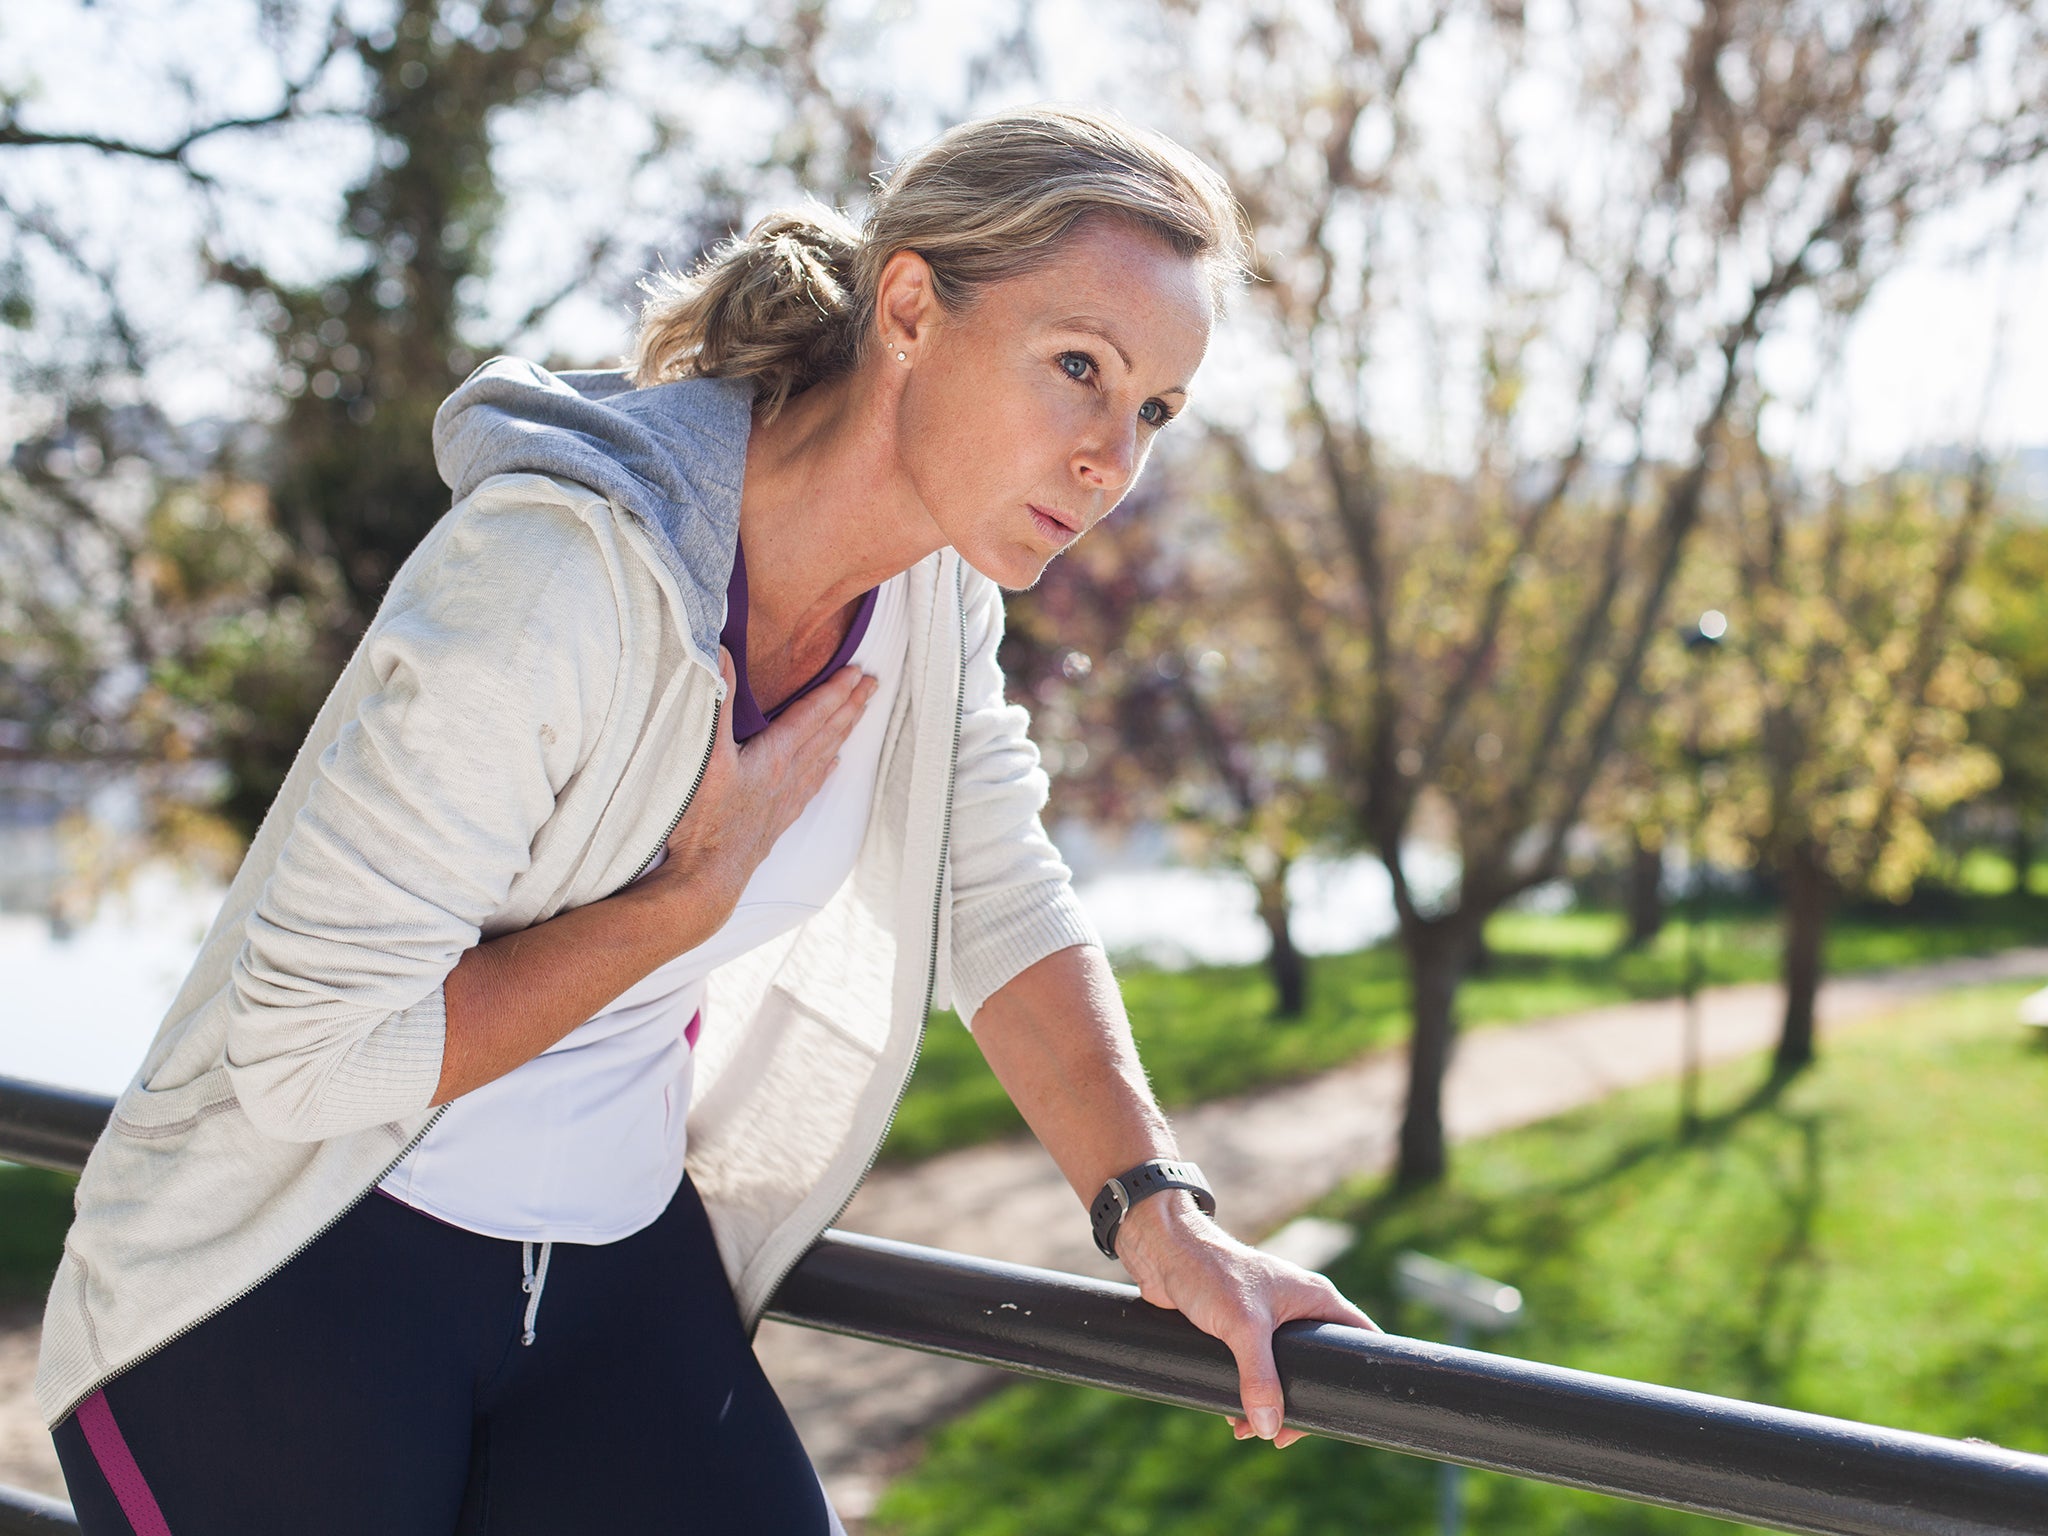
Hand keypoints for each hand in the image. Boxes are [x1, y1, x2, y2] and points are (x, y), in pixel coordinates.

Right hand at [649, 647, 876, 941]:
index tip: (858, 672)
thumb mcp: (704, 754)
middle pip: (828, 733)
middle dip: (850, 706)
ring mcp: (785, 802)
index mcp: (776, 757)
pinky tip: (831, 767)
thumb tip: (723, 653)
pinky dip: (825, 769)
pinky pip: (811, 786)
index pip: (814, 714)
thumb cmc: (702, 822)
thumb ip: (717, 701)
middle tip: (873, 685)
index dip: (835, 691)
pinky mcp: (776, 823)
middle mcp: (788, 778)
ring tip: (858, 716)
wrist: (704, 882)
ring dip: (842, 733)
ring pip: (824, 758)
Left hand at [1113, 1193, 1377, 1447]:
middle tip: (1283, 1436)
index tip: (1350, 1411)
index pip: (1360, 1337)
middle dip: (1301, 1404)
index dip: (1361, 1375)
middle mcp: (1297, 1308)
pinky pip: (1254, 1370)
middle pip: (1318, 1368)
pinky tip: (1231, 1414)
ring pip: (1282, 1373)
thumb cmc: (1211, 1272)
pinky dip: (1248, 1393)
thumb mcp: (1243, 1327)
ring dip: (1269, 1405)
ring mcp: (1268, 1319)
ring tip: (1246, 1430)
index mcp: (1315, 1299)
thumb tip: (1269, 1427)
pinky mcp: (1238, 1329)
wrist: (1164, 1250)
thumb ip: (1259, 1377)